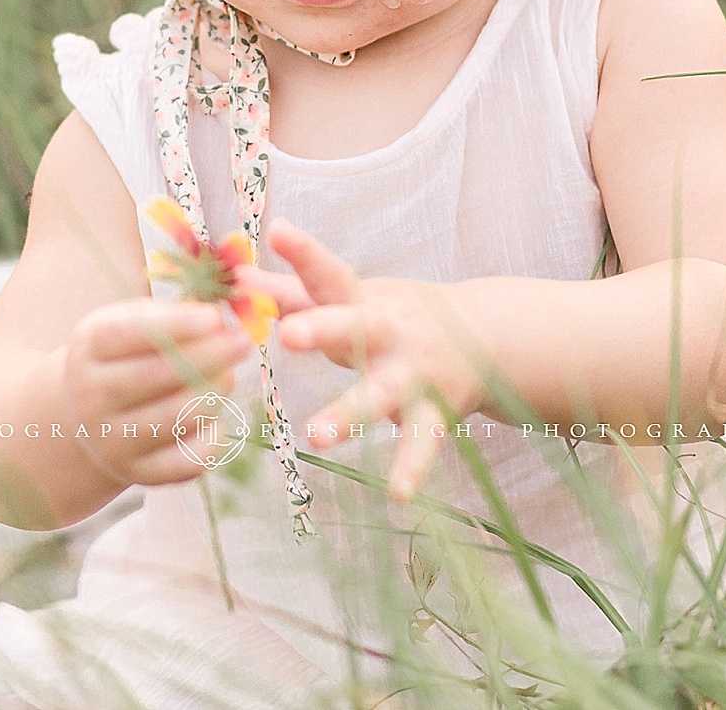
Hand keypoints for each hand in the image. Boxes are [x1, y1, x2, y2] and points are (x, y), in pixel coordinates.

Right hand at [60, 297, 256, 488]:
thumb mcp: (136, 321)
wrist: (90, 413)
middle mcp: (91, 395)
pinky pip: (189, 459)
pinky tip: (213, 418)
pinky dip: (211, 436)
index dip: (176, 325)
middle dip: (210, 355)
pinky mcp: (137, 473)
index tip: (215, 317)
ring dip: (215, 391)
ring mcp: (111, 439)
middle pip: (158, 375)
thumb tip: (229, 315)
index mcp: (91, 346)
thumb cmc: (128, 354)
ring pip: (179, 416)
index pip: (130, 334)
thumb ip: (177, 313)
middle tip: (243, 342)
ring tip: (227, 376)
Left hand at [245, 218, 490, 503]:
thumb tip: (237, 274)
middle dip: (323, 329)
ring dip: (349, 413)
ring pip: (379, 394)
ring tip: (316, 436)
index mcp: (362, 302)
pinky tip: (397, 495)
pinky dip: (411, 469)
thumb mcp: (353, 298)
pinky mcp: (435, 412)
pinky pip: (421, 444)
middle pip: (354, 328)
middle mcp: (388, 333)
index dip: (304, 253)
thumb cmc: (397, 317)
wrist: (488, 337)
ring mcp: (413, 374)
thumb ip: (294, 291)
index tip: (277, 231)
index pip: (329, 274)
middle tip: (289, 334)